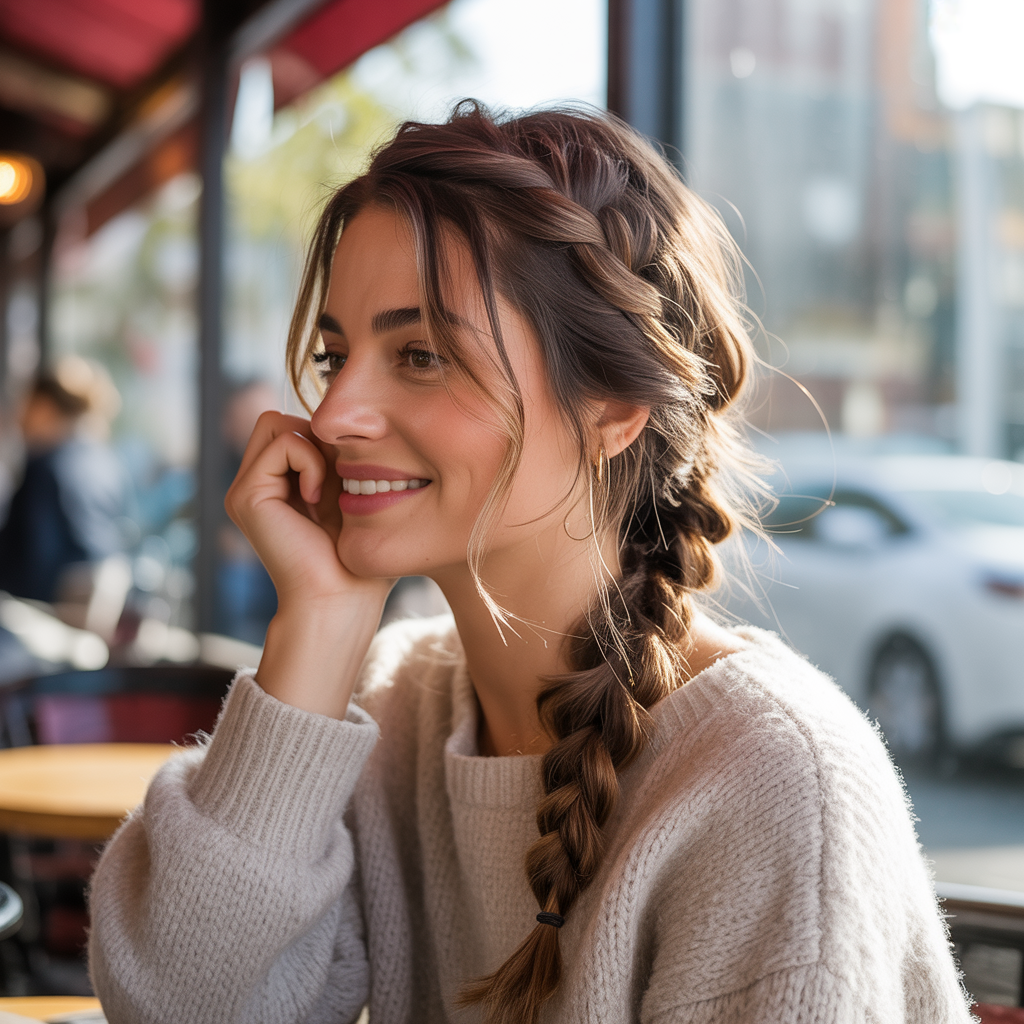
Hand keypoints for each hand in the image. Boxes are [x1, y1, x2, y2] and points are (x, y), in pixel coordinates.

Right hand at [225, 411, 392, 715]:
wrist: (341, 600)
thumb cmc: (359, 560)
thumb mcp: (352, 499)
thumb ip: (340, 462)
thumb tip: (346, 420)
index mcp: (277, 487)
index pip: (293, 426)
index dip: (325, 440)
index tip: (345, 482)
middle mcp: (255, 486)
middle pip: (279, 419)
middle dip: (316, 438)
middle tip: (336, 482)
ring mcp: (245, 489)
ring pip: (275, 422)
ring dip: (314, 448)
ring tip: (326, 491)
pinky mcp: (246, 495)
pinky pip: (283, 440)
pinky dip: (311, 460)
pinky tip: (318, 498)